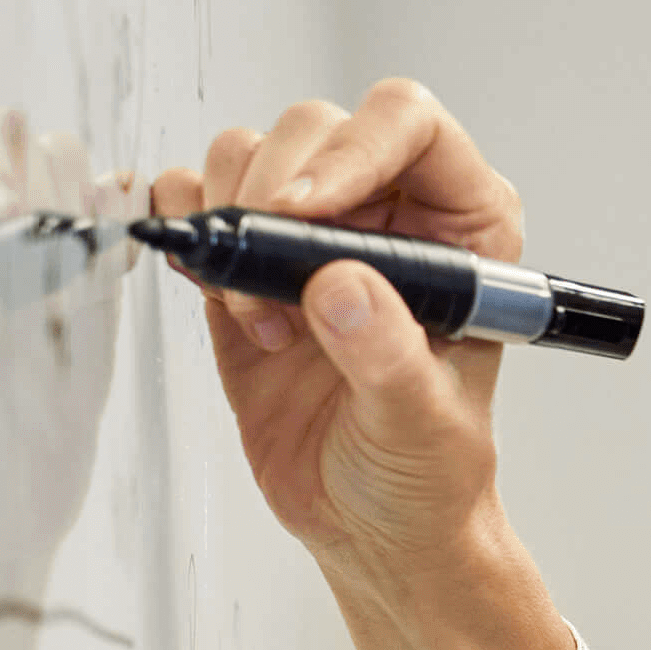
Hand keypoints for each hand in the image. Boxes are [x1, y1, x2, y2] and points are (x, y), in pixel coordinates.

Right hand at [157, 80, 572, 649]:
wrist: (373, 524)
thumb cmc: (426, 473)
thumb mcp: (421, 423)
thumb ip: (387, 355)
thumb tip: (340, 284)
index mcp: (463, 226)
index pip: (411, 125)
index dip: (352, 149)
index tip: (303, 213)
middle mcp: (389, 211)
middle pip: (312, 128)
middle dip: (274, 197)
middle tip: (275, 294)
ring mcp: (313, 234)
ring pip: (246, 155)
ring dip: (233, 228)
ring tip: (264, 322)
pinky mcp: (248, 264)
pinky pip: (196, 201)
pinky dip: (187, 234)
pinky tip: (218, 298)